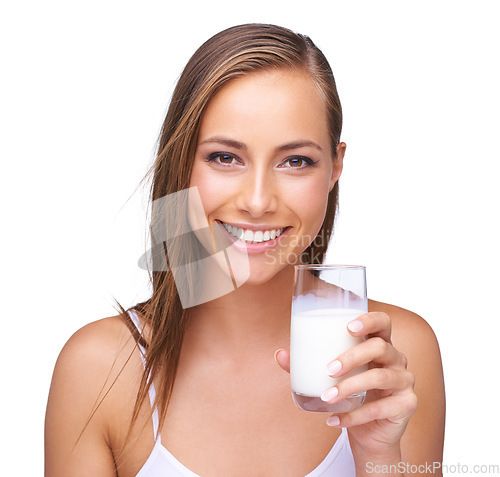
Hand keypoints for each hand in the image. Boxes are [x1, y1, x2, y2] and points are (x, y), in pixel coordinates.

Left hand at [275, 311, 416, 457]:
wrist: (369, 433)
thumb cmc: (350, 395)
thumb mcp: (330, 377)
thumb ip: (307, 364)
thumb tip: (279, 354)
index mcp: (380, 344)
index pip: (383, 322)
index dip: (369, 320)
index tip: (348, 327)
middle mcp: (396, 358)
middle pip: (380, 347)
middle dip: (352, 356)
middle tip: (328, 369)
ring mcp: (404, 381)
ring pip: (380, 377)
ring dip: (350, 387)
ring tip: (327, 397)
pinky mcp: (407, 405)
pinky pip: (381, 408)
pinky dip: (354, 415)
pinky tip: (334, 420)